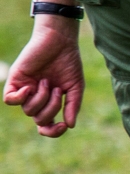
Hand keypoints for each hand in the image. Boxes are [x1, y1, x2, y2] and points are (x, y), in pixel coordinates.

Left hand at [3, 21, 84, 137]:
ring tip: (47, 82)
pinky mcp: (15, 80)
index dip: (52, 131)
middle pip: (38, 119)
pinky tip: (30, 86)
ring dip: (41, 99)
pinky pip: (9, 100)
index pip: (46, 125)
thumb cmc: (69, 63)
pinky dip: (20, 97)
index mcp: (49, 102)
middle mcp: (35, 98)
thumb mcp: (75, 87)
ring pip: (27, 110)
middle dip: (51, 108)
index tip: (62, 126)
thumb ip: (72, 106)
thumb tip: (70, 126)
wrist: (59, 42)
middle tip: (57, 90)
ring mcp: (25, 90)